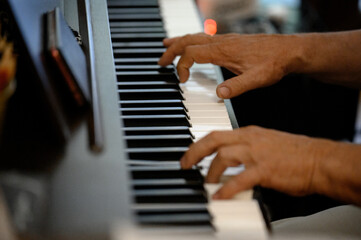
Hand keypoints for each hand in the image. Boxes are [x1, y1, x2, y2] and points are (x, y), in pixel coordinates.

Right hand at [158, 33, 302, 98]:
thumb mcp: (257, 79)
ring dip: (178, 42)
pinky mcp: (230, 42)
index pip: (192, 54)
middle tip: (160, 61)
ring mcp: (225, 40)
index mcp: (223, 50)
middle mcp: (221, 42)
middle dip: (171, 50)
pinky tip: (192, 46)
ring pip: (195, 36)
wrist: (289, 50)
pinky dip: (191, 41)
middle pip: (188, 41)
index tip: (182, 81)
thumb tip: (218, 93)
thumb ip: (238, 86)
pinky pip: (204, 38)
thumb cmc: (274, 63)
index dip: (182, 66)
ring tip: (166, 46)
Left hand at [180, 126, 334, 199]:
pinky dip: (226, 189)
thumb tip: (231, 161)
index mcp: (249, 133)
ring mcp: (257, 153)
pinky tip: (220, 197)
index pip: (217, 134)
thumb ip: (247, 149)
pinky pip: (239, 179)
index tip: (190, 154)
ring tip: (207, 183)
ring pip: (223, 157)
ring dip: (211, 172)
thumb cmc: (296, 153)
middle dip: (194, 152)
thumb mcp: (266, 143)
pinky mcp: (265, 170)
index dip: (200, 144)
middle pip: (213, 140)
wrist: (319, 160)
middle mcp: (250, 139)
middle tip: (185, 164)